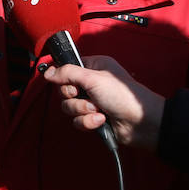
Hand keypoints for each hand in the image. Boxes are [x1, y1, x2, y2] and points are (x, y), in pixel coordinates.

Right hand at [43, 56, 163, 149]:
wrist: (140, 122)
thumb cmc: (122, 95)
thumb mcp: (93, 78)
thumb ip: (68, 73)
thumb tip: (47, 72)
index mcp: (93, 67)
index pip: (67, 69)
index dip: (64, 77)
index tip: (67, 81)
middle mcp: (91, 83)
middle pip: (64, 90)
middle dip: (74, 97)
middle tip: (88, 97)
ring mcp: (91, 102)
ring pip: (69, 107)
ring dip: (82, 111)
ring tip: (98, 110)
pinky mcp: (93, 119)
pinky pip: (77, 121)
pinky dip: (88, 122)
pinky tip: (102, 120)